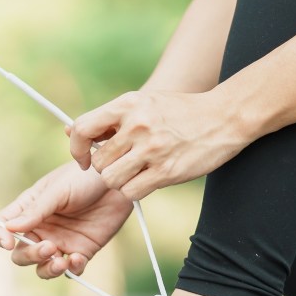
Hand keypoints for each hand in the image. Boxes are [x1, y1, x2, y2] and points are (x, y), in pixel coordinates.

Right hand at [0, 164, 133, 278]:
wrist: (118, 181)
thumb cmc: (84, 177)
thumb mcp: (58, 190)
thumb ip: (36, 211)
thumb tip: (9, 229)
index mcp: (29, 210)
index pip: (3, 226)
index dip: (0, 237)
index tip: (8, 243)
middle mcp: (41, 229)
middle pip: (22, 253)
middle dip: (30, 256)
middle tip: (48, 247)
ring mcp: (61, 241)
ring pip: (44, 267)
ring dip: (48, 269)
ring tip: (60, 261)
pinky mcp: (82, 250)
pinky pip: (72, 269)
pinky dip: (72, 269)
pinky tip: (77, 258)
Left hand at [68, 89, 251, 199]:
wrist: (225, 117)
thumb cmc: (182, 112)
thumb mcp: (145, 103)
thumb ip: (111, 118)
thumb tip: (69, 130)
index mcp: (129, 104)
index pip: (83, 129)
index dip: (78, 148)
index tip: (85, 158)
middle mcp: (137, 125)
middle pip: (98, 161)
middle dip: (106, 168)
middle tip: (123, 165)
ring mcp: (152, 149)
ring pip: (111, 179)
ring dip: (120, 181)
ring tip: (136, 173)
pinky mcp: (166, 171)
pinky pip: (131, 192)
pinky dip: (135, 190)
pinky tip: (149, 180)